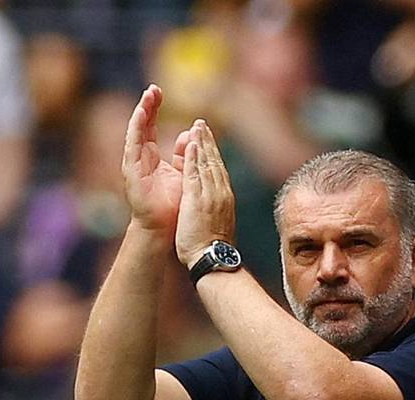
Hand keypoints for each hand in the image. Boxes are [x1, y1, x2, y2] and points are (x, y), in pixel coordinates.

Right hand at [122, 84, 190, 233]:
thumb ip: (184, 154)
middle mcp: (141, 158)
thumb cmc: (176, 205)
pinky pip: (133, 145)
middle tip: (154, 88)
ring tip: (148, 95)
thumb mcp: (183, 173)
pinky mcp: (132, 171)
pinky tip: (142, 114)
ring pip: (136, 132)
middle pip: (142, 125)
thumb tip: (188, 135)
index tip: (160, 91)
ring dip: (142, 113)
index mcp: (153, 158)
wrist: (168, 229)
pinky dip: (137, 128)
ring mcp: (135, 164)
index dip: (155, 109)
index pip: (151, 127)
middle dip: (148, 106)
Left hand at [175, 119, 235, 265]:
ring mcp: (210, 195)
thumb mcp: (218, 223)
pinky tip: (190, 144)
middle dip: (208, 142)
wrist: (213, 259)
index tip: (207, 139)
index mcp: (224, 198)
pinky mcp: (198, 199)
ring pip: (206, 164)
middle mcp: (220, 193)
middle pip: (214, 162)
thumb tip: (215, 205)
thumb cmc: (213, 248)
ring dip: (201, 143)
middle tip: (201, 124)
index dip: (213, 153)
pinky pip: (195, 174)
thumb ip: (216, 209)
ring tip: (196, 126)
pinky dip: (193, 158)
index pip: (218, 170)